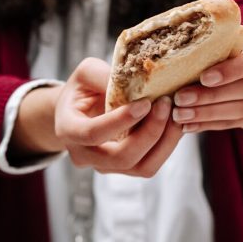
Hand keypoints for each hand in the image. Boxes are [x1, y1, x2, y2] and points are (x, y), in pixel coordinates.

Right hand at [54, 57, 183, 176]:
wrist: (78, 110)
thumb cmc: (81, 89)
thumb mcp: (86, 73)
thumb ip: (103, 75)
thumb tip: (134, 80)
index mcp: (68, 130)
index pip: (93, 133)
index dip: (120, 121)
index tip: (145, 103)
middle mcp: (84, 155)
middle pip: (121, 157)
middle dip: (149, 132)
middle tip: (166, 104)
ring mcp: (105, 166)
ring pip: (141, 167)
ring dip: (163, 141)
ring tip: (175, 113)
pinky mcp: (125, 168)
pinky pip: (150, 164)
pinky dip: (166, 145)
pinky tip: (173, 124)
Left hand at [170, 30, 242, 132]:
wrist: (239, 55)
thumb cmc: (226, 41)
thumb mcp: (222, 34)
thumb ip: (211, 41)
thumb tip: (179, 49)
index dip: (231, 71)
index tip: (203, 78)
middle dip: (211, 96)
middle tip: (182, 99)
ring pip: (241, 110)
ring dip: (207, 114)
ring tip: (181, 114)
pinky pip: (236, 123)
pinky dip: (210, 124)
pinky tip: (190, 124)